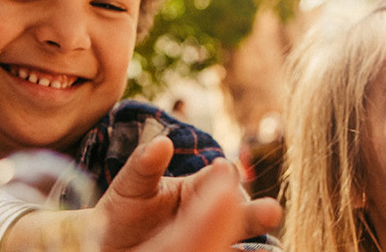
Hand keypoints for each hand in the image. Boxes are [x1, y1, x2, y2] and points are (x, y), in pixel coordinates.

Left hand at [97, 137, 282, 251]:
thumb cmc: (126, 212)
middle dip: (255, 213)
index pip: (220, 177)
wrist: (114, 246)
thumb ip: (145, 165)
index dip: (223, 175)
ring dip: (252, 234)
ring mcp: (210, 240)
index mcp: (200, 187)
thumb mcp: (132, 186)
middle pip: (239, 212)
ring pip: (234, 237)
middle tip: (270, 212)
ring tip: (267, 232)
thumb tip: (162, 143)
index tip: (222, 170)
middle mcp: (212, 215)